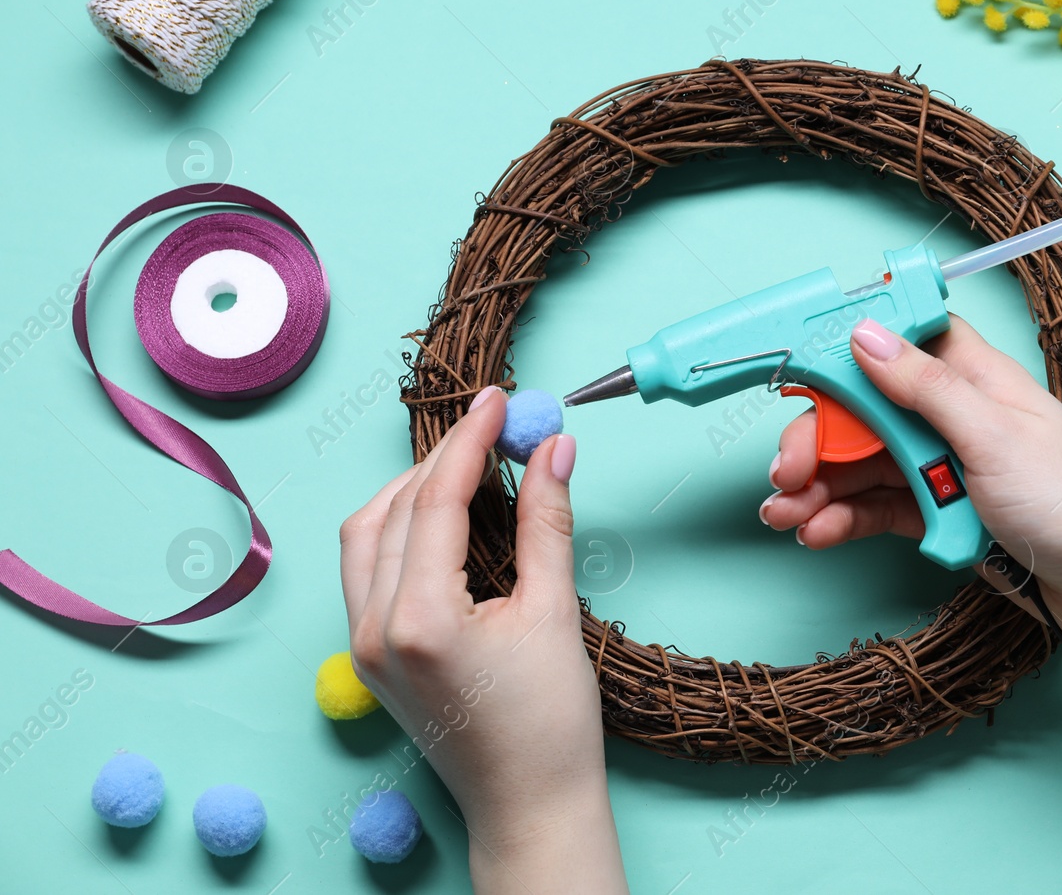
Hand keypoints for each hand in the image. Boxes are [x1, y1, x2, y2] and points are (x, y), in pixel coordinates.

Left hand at [338, 387, 624, 892]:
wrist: (528, 807)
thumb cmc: (550, 726)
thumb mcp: (555, 613)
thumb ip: (546, 523)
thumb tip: (552, 448)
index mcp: (418, 619)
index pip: (435, 500)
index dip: (469, 440)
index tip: (498, 400)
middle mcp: (372, 629)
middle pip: (395, 509)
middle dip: (443, 459)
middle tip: (494, 425)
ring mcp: (361, 646)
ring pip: (367, 535)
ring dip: (412, 491)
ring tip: (468, 465)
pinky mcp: (368, 657)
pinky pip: (367, 568)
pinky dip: (400, 529)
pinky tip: (443, 517)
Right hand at [758, 315, 1061, 643]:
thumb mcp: (993, 435)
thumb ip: (925, 387)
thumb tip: (866, 334)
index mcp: (973, 378)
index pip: (898, 343)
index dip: (845, 352)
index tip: (796, 371)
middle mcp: (954, 416)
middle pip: (866, 411)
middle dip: (819, 439)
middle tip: (785, 472)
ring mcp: (946, 467)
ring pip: (865, 464)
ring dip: (820, 486)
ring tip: (784, 514)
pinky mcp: (941, 513)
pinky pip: (880, 507)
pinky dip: (844, 518)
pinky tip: (817, 532)